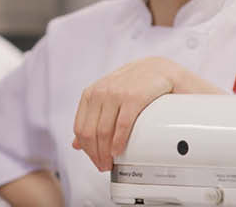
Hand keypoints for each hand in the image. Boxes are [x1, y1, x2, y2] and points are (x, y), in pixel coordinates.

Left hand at [71, 56, 181, 171]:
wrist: (159, 69)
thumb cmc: (134, 85)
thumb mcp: (107, 98)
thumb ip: (92, 118)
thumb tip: (76, 144)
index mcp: (90, 94)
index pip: (80, 128)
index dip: (86, 149)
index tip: (95, 160)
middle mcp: (100, 92)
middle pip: (90, 132)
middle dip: (95, 154)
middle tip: (104, 166)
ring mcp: (116, 94)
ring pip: (103, 131)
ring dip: (106, 152)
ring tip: (111, 163)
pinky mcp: (133, 97)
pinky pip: (122, 125)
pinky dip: (119, 142)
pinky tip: (119, 151)